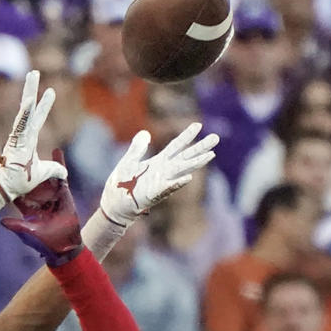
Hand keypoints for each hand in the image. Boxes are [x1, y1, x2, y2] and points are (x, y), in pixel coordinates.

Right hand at [0, 70, 66, 202]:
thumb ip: (54, 170)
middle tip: (34, 72)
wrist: (7, 188)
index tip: (51, 91)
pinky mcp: (15, 141)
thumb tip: (65, 173)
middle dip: (31, 89)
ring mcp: (18, 136)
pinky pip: (21, 124)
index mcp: (28, 139)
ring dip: (29, 92)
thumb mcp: (43, 174)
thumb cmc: (20, 181)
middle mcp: (22, 134)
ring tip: (32, 75)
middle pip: (28, 108)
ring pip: (24, 111)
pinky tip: (30, 99)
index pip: (37, 118)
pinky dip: (25, 112)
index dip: (44, 105)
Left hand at [0, 156, 82, 265]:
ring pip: (43, 174)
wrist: (64, 245)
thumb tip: (1, 221)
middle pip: (27, 178)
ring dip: (39, 161)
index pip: (13, 190)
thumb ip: (17, 225)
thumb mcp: (29, 232)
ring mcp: (50, 194)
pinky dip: (60, 164)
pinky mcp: (63, 192)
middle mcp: (37, 197)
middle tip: (11, 150)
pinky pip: (61, 176)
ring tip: (33, 146)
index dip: (5, 180)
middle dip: (19, 166)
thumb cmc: (45, 241)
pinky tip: (57, 152)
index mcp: (27, 206)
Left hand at [99, 122, 217, 229]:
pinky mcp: (153, 194)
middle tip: (216, 138)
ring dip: (195, 163)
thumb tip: (145, 133)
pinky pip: (167, 188)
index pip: (176, 146)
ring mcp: (160, 183)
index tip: (198, 125)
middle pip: (185, 157)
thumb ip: (137, 148)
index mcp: (158, 162)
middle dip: (200, 148)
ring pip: (181, 171)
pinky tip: (188, 177)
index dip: (186, 136)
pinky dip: (177, 183)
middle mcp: (163, 172)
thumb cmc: (121, 185)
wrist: (114, 205)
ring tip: (211, 155)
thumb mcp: (129, 161)